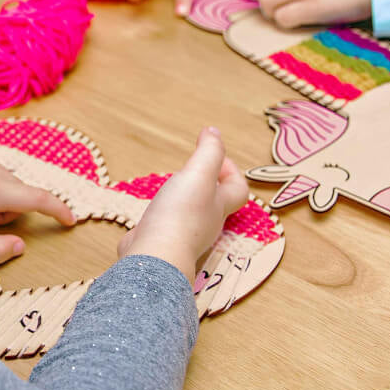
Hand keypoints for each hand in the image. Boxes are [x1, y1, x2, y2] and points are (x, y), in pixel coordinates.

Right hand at [117, 128, 247, 282]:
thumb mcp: (199, 174)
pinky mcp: (161, 243)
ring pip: (190, 214)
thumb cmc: (180, 215)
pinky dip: (162, 215)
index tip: (212, 153)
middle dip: (206, 182)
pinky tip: (151, 210)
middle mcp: (205, 223)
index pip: (238, 189)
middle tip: (191, 168)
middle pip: (215, 202)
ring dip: (183, 198)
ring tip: (171, 185)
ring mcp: (183, 236)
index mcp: (219, 206)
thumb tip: (214, 132)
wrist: (154, 257)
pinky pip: (166, 226)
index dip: (231, 170)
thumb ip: (209, 152)